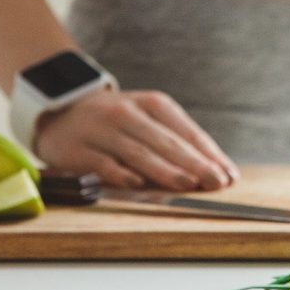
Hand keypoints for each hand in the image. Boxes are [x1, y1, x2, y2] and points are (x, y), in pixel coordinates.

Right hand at [34, 88, 239, 190]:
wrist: (60, 113)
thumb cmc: (116, 123)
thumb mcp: (147, 121)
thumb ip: (175, 143)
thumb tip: (213, 171)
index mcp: (152, 104)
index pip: (186, 130)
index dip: (209, 154)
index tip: (229, 175)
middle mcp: (127, 113)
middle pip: (166, 141)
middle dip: (194, 163)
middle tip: (217, 182)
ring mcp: (101, 129)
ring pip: (138, 152)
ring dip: (165, 170)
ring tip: (188, 185)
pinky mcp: (77, 148)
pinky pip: (102, 162)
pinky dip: (120, 174)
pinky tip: (137, 184)